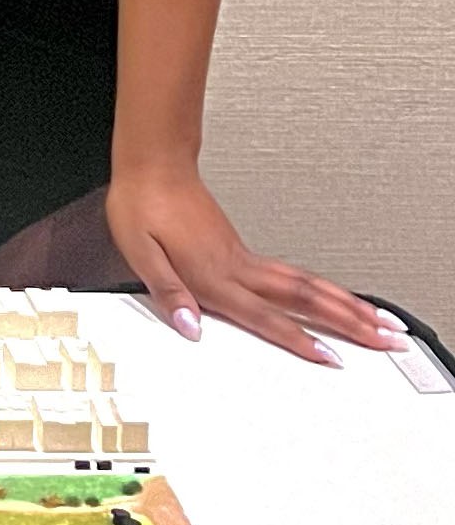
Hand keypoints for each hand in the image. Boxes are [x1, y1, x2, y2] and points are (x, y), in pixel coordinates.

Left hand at [106, 165, 406, 364]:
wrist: (152, 165)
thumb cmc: (142, 205)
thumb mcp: (140, 251)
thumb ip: (167, 291)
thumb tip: (189, 326)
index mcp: (213, 274)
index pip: (263, 316)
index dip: (297, 340)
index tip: (331, 359)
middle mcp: (237, 266)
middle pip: (302, 298)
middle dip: (347, 321)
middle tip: (384, 338)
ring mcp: (243, 257)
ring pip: (303, 283)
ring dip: (342, 303)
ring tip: (374, 320)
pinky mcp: (240, 249)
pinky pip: (290, 274)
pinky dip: (319, 289)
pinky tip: (328, 297)